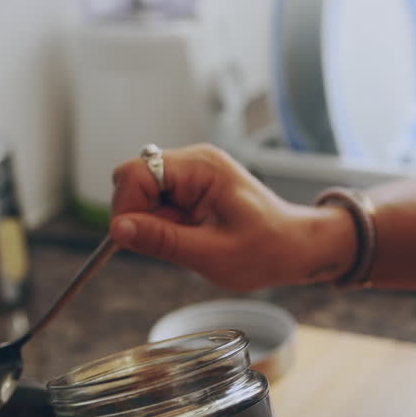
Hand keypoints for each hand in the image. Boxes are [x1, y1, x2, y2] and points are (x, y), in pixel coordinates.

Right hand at [110, 144, 354, 290]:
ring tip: (189, 240)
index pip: (136, 172)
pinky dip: (164, 226)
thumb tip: (117, 230)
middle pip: (134, 180)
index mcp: (202, 167)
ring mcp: (192, 175)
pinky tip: (190, 237)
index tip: (135, 240)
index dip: (126, 207)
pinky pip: (158, 205)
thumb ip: (163, 241)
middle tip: (172, 243)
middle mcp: (194, 162)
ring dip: (154, 224)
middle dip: (140, 216)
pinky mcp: (191, 190)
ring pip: (143, 195)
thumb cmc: (268, 250)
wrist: (298, 248)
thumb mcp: (214, 254)